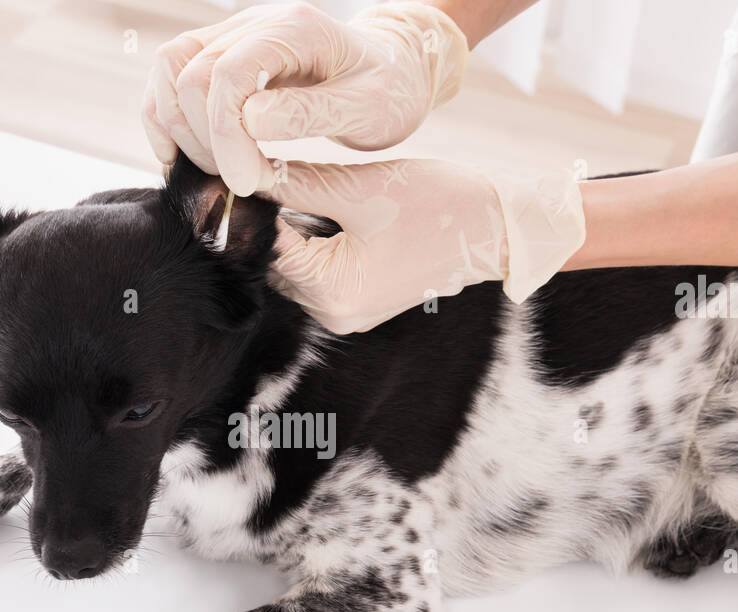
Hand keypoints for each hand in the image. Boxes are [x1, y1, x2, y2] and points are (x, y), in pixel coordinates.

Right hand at [142, 2, 468, 195]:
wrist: (393, 71)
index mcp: (295, 29)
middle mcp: (255, 23)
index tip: (247, 183)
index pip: (227, 74)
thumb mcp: (368, 109)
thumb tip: (251, 122)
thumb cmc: (388, 92)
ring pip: (169, 70)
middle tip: (241, 182)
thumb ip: (311, 113)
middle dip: (206, 140)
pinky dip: (166, 119)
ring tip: (218, 172)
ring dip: (180, 130)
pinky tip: (185, 157)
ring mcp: (233, 35)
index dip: (226, 135)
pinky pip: (170, 78)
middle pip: (188, 74)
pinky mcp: (221, 55)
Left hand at [262, 158, 585, 332]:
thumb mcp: (361, 188)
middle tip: (269, 172)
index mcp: (331, 291)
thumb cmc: (439, 206)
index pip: (267, 246)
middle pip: (276, 260)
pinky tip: (330, 211)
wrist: (497, 231)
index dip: (251, 206)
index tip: (240, 171)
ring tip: (305, 189)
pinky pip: (319, 270)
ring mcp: (346, 313)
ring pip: (295, 264)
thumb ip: (297, 183)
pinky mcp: (358, 302)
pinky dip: (316, 241)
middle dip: (272, 218)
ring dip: (294, 229)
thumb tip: (247, 172)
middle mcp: (332, 314)